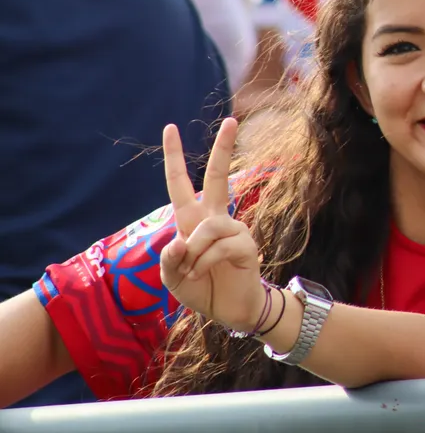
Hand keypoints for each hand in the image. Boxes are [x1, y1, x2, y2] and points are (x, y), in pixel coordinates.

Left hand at [160, 118, 264, 332]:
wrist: (231, 311)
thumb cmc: (203, 289)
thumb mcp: (172, 278)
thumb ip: (169, 260)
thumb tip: (180, 241)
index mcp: (193, 221)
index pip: (181, 183)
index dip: (175, 157)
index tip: (170, 128)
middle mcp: (215, 219)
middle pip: (219, 176)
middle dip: (224, 148)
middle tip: (232, 120)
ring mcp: (234, 230)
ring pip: (207, 228)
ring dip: (194, 254)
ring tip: (195, 272)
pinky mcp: (246, 245)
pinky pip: (218, 246)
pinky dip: (204, 263)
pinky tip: (204, 274)